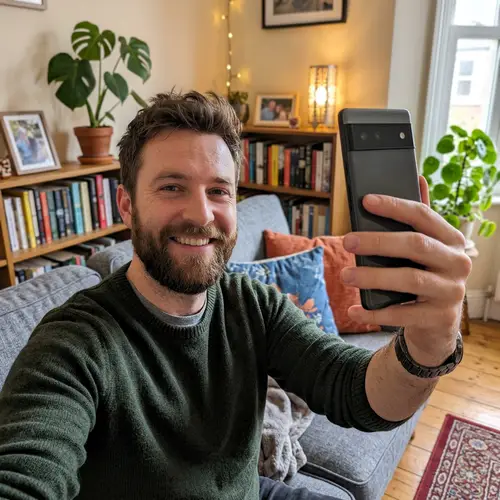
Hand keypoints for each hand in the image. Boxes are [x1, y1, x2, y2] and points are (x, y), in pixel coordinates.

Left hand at [341, 176, 471, 367]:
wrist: (438, 324)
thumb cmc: (426, 276)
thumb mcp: (427, 248)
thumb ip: (420, 218)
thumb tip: (417, 178)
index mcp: (451, 239)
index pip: (423, 215)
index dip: (394, 206)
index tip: (365, 201)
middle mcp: (457, 262)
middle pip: (415, 244)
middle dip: (377, 241)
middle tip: (346, 240)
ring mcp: (451, 291)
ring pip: (409, 279)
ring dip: (373, 276)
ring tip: (345, 275)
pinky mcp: (439, 317)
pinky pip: (402, 315)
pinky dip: (374, 313)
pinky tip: (353, 310)